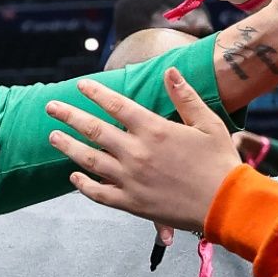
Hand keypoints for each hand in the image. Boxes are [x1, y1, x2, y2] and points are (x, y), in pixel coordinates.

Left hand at [45, 69, 240, 232]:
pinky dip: (82, 185)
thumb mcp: (208, 124)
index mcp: (154, 130)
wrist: (227, 205)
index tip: (80, 86)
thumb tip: (170, 71)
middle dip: (68, 116)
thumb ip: (186, 97)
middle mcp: (136, 152)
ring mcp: (130, 179)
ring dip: (67, 147)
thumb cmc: (221, 162)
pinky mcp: (130, 203)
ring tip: (52, 137)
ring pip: (88, 160)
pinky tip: (73, 177)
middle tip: (50, 107)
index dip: (95, 93)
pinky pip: (98, 193)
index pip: (116, 105)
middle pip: (92, 130)